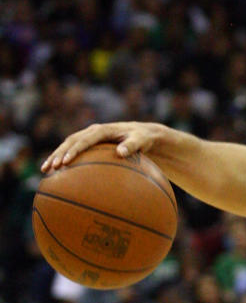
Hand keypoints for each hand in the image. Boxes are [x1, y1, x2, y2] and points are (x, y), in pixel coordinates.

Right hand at [41, 122, 161, 172]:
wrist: (144, 134)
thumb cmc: (143, 139)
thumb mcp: (141, 140)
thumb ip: (132, 146)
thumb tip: (121, 153)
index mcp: (103, 130)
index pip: (85, 139)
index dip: (74, 150)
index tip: (65, 162)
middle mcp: (93, 131)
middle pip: (71, 141)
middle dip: (59, 154)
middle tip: (50, 168)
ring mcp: (90, 137)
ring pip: (68, 145)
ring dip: (56, 156)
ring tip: (45, 170)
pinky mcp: (90, 143)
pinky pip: (74, 150)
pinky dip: (64, 159)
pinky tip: (57, 172)